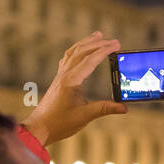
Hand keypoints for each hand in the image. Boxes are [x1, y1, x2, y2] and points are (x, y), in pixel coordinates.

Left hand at [22, 32, 126, 146]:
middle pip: (82, 52)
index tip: (116, 45)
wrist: (39, 128)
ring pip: (73, 52)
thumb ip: (104, 109)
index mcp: (71, 81)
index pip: (90, 60)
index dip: (104, 51)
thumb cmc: (59, 123)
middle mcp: (64, 75)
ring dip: (86, 42)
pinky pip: (67, 59)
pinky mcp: (58, 80)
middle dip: (99, 44)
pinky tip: (80, 51)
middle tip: (114, 41)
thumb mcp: (84, 117)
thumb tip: (124, 108)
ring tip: (98, 35)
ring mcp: (60, 76)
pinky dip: (77, 50)